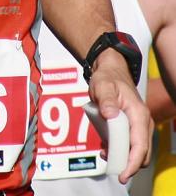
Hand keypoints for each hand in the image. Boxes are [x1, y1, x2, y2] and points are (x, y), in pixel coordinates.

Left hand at [88, 49, 152, 182]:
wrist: (110, 70)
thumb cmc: (107, 78)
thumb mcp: (103, 86)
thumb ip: (106, 99)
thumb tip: (110, 115)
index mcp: (138, 114)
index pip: (140, 146)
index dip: (132, 163)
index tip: (122, 175)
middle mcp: (142, 122)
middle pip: (141, 153)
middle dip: (128, 164)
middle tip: (112, 169)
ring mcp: (138, 125)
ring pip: (136, 150)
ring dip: (123, 157)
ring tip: (105, 154)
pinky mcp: (131, 126)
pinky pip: (129, 143)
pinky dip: (120, 149)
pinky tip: (106, 147)